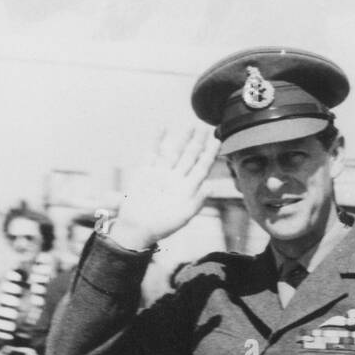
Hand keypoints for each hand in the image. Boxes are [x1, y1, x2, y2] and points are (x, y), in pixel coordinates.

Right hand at [108, 128, 219, 250]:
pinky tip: (163, 127)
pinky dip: (157, 140)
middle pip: (190, 156)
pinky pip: (153, 152)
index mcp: (187, 189)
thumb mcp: (183, 216)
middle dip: (199, 142)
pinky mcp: (146, 172)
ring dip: (183, 139)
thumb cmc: (162, 226)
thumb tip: (211, 187)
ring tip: (192, 125)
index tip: (217, 140)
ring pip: (175, 152)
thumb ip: (197, 201)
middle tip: (207, 128)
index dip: (210, 154)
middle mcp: (176, 179)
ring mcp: (161, 174)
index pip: (201, 167)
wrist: (137, 228)